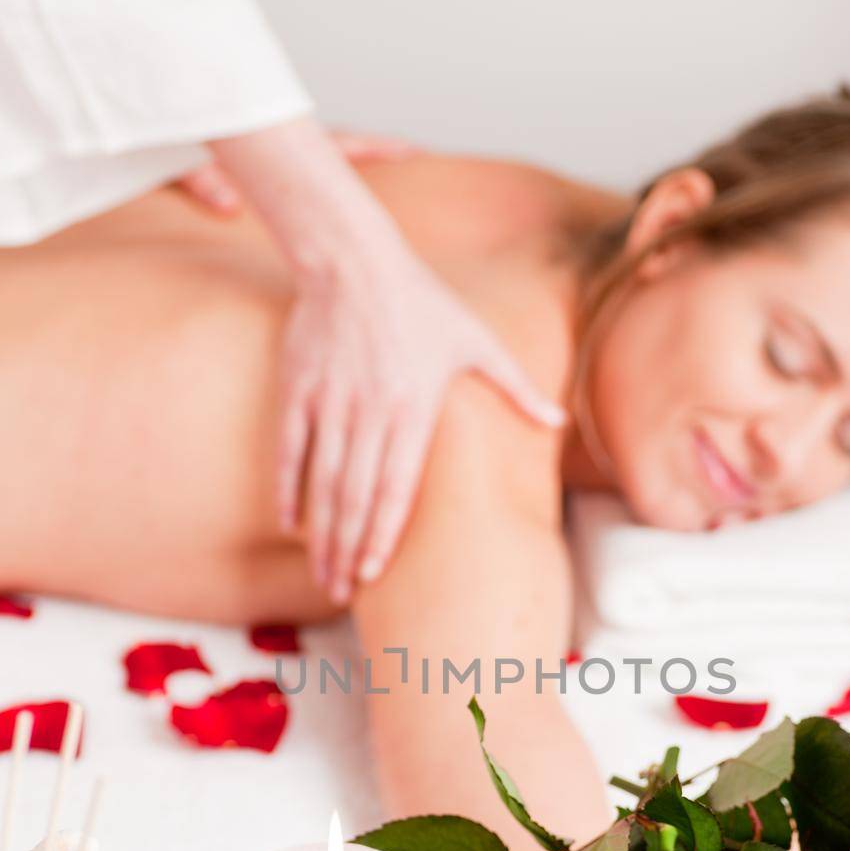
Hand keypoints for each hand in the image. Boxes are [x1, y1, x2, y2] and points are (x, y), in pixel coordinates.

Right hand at [208, 117, 564, 602]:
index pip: (398, 488)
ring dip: (321, 534)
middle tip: (343, 591)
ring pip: (324, 483)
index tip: (374, 574)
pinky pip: (291, 451)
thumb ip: (517, 388)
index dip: (383, 535)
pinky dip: (290, 490)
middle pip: (357, 498)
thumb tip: (559, 422)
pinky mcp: (299, 390)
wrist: (354, 259)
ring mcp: (331, 403)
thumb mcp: (477, 341)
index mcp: (416, 409)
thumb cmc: (422, 301)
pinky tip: (292, 524)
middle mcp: (372, 411)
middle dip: (348, 550)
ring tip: (322, 573)